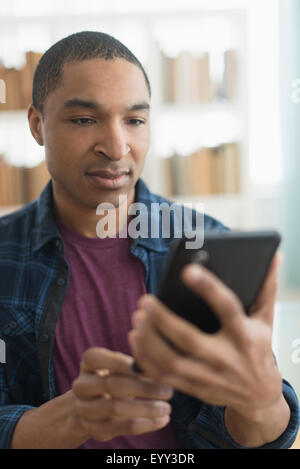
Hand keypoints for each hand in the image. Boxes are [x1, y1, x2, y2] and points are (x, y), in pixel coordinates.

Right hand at [71, 347, 172, 441]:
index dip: (126, 364)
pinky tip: (162, 420)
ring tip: (167, 408)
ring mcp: (84, 408)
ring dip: (146, 409)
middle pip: (112, 385)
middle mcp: (81, 385)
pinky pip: (121, 428)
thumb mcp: (121, 363)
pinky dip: (145, 425)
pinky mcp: (93, 429)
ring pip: (116, 408)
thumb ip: (136, 362)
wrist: (94, 402)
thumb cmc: (117, 375)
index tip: (153, 369)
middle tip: (168, 391)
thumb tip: (160, 367)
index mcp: (89, 361)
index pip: (102, 359)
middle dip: (144, 388)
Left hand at [128, 253, 287, 425]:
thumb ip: (266, 288)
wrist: (260, 396)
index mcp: (245, 334)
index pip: (226, 308)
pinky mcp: (194, 388)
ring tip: (137, 318)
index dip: (208, 288)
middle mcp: (226, 358)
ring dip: (149, 340)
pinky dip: (145, 359)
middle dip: (163, 319)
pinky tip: (135, 339)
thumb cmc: (259, 348)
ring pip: (171, 361)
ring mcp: (208, 376)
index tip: (187, 270)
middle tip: (145, 300)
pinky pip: (163, 376)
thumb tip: (274, 256)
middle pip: (189, 339)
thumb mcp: (266, 318)